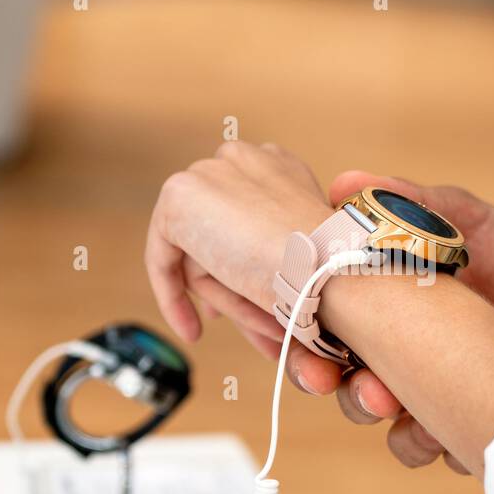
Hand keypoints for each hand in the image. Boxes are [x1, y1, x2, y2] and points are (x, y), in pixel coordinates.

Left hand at [145, 141, 333, 350]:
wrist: (326, 266)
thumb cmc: (328, 266)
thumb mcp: (304, 247)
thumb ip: (271, 243)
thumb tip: (244, 271)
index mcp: (277, 164)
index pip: (242, 211)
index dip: (241, 256)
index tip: (248, 291)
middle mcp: (241, 158)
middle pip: (217, 233)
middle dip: (225, 282)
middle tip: (231, 322)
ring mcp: (207, 172)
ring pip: (198, 252)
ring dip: (223, 299)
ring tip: (252, 335)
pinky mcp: (178, 197)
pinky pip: (165, 258)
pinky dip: (174, 297)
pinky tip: (191, 328)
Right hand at [284, 172, 493, 473]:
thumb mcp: (463, 219)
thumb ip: (412, 200)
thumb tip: (348, 182)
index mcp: (379, 313)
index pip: (322, 335)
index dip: (305, 347)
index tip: (310, 351)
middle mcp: (395, 360)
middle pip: (345, 392)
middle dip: (350, 395)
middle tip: (369, 389)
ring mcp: (430, 396)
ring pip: (389, 429)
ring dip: (395, 424)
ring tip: (407, 407)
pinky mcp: (465, 423)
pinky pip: (439, 450)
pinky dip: (438, 443)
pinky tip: (452, 426)